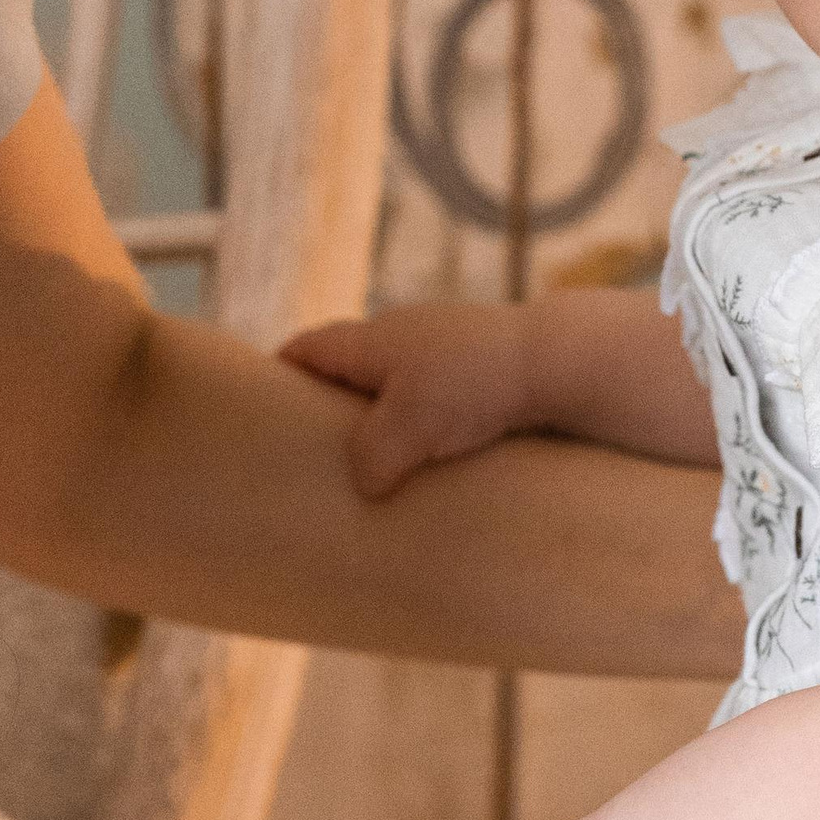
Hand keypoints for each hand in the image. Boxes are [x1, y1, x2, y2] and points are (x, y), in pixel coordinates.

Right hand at [281, 303, 534, 498]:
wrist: (558, 362)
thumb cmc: (475, 385)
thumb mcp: (406, 429)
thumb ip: (370, 457)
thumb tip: (365, 484)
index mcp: (370, 339)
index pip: (306, 349)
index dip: (281, 376)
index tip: (261, 410)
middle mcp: (403, 335)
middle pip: (349, 368)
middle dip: (331, 406)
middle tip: (317, 453)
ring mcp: (445, 349)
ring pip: (397, 386)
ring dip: (386, 420)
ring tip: (381, 467)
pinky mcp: (481, 370)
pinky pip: (439, 398)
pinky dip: (428, 424)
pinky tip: (438, 458)